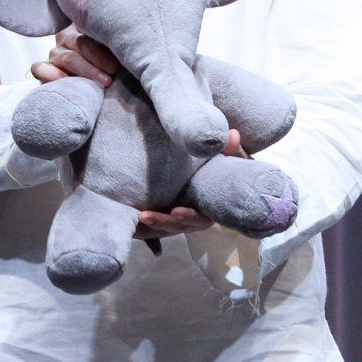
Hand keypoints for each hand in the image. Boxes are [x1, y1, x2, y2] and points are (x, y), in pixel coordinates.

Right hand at [31, 23, 118, 87]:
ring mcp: (54, 54)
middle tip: (112, 73)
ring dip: (86, 71)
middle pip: (79, 44)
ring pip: (66, 57)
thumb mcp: (111, 45)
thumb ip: (114, 40)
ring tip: (104, 82)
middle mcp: (66, 38)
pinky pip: (38, 68)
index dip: (103, 46)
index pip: (88, 27)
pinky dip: (49, 74)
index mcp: (82, 26)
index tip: (116, 62)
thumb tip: (130, 40)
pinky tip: (63, 79)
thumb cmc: (110, 59)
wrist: (95, 77)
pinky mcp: (44, 70)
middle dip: (98, 59)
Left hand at [135, 128, 250, 240]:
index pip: (200, 217)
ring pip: (164, 227)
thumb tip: (233, 134)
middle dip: (162, 222)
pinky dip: (142, 226)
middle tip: (145, 216)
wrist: (217, 176)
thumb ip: (231, 150)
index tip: (177, 211)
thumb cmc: (224, 169)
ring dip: (150, 224)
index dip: (189, 216)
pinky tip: (128, 219)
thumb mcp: (230, 160)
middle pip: (177, 225)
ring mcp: (179, 219)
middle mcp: (194, 218)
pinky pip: (154, 226)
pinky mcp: (167, 216)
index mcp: (209, 208)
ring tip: (136, 217)